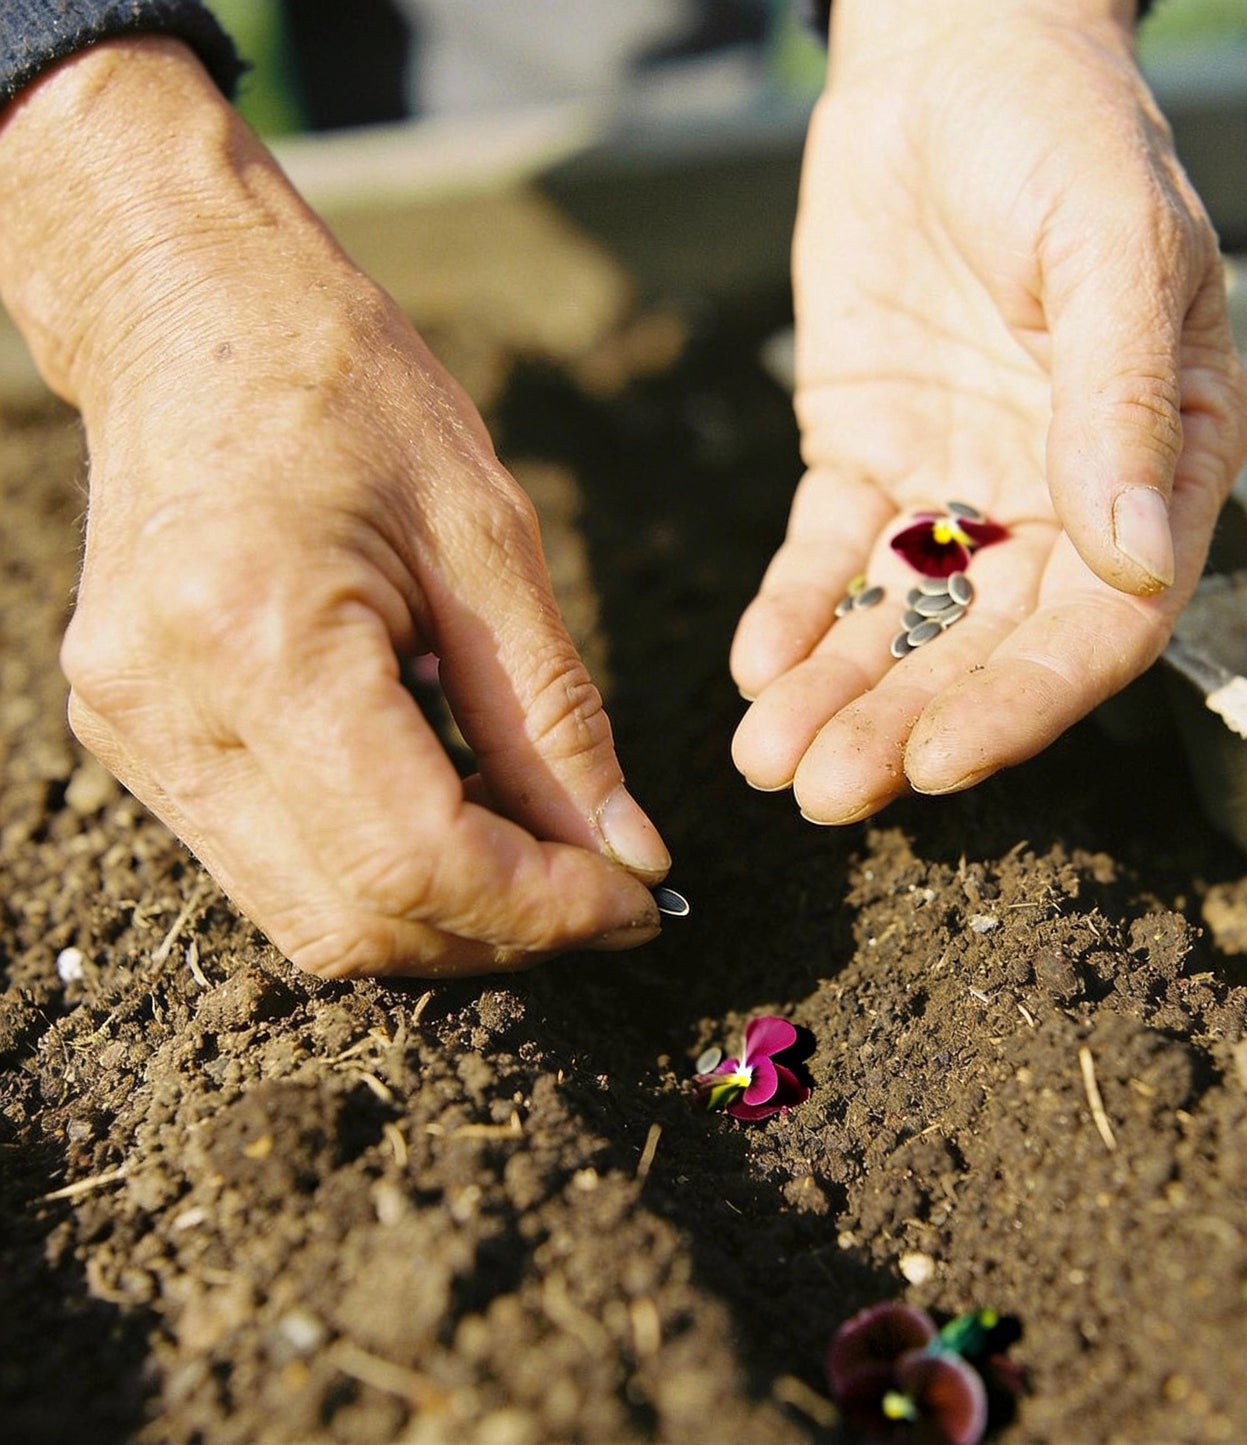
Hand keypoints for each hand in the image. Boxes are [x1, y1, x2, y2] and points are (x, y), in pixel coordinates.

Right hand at [0, 40, 669, 975]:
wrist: (190, 316)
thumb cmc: (351, 393)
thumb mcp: (490, 542)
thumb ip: (555, 719)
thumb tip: (626, 855)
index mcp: (261, 638)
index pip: (414, 859)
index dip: (542, 908)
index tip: (637, 902)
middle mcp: (170, 710)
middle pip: (356, 920)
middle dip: (501, 933)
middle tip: (607, 897)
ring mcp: (134, 735)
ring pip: (308, 918)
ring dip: (443, 919)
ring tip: (545, 866)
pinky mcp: (134, 739)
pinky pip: (273, 865)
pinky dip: (379, 874)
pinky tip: (459, 824)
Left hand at [731, 0, 1246, 820]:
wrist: (948, 62)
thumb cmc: (1060, 133)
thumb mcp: (1113, 246)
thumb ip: (1122, 399)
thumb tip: (1135, 557)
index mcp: (1148, 466)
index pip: (1099, 626)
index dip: (1023, 705)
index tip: (941, 764)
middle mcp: (1056, 498)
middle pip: (981, 648)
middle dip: (901, 724)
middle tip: (822, 793)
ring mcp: (957, 485)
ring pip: (896, 618)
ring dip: (833, 692)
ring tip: (766, 757)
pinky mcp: (866, 457)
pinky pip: (825, 553)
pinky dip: (790, 611)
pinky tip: (753, 665)